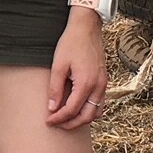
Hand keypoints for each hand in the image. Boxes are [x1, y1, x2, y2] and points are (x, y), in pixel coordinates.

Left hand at [46, 10, 107, 129]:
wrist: (87, 28)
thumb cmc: (71, 43)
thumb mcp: (58, 65)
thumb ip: (55, 88)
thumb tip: (51, 108)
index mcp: (86, 83)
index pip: (72, 110)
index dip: (59, 118)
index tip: (48, 121)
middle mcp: (98, 86)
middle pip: (87, 116)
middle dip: (71, 124)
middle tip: (56, 124)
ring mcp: (103, 84)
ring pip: (96, 112)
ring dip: (82, 119)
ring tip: (66, 119)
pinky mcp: (104, 80)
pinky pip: (100, 103)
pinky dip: (90, 110)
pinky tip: (78, 108)